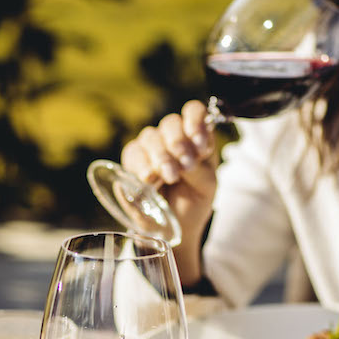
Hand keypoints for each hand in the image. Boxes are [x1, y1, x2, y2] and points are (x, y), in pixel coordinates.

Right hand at [120, 100, 217, 287]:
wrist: (173, 227)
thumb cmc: (193, 202)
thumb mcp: (207, 186)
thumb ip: (200, 169)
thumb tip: (184, 161)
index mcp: (195, 137)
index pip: (193, 112)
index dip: (195, 122)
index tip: (199, 146)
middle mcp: (172, 138)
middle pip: (170, 123)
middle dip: (177, 144)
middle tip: (182, 168)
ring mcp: (151, 148)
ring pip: (150, 137)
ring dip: (160, 157)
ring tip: (167, 178)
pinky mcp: (133, 161)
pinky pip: (132, 152)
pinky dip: (141, 166)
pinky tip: (149, 180)